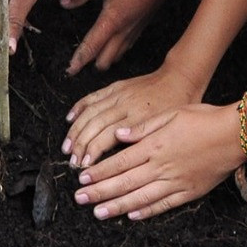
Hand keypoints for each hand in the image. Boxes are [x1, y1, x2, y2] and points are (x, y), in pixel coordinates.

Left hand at [60, 0, 184, 74]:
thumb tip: (64, 2)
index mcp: (112, 20)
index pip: (92, 47)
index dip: (79, 60)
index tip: (69, 71)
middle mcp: (124, 30)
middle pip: (105, 60)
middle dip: (90, 63)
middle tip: (77, 62)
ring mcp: (136, 30)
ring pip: (118, 55)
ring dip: (104, 59)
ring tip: (92, 57)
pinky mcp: (143, 25)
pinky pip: (127, 46)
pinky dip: (117, 51)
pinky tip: (113, 45)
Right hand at [63, 64, 200, 170]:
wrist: (180, 78)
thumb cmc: (178, 107)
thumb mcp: (169, 129)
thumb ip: (147, 141)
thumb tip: (126, 160)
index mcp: (138, 119)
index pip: (108, 138)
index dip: (93, 153)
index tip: (85, 168)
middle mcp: (125, 106)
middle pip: (95, 127)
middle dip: (80, 146)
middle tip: (72, 162)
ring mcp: (118, 95)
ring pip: (90, 113)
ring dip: (75, 130)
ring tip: (67, 147)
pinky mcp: (116, 86)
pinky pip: (93, 97)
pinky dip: (79, 107)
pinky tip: (69, 118)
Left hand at [72, 101, 243, 220]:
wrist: (234, 134)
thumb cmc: (203, 118)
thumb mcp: (171, 113)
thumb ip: (143, 127)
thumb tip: (119, 134)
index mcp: (154, 146)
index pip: (119, 162)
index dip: (99, 171)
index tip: (83, 178)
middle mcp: (161, 166)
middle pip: (124, 182)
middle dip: (100, 192)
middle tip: (80, 199)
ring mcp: (175, 181)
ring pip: (140, 198)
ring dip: (117, 206)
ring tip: (98, 212)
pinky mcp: (189, 191)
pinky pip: (164, 204)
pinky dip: (147, 211)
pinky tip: (132, 216)